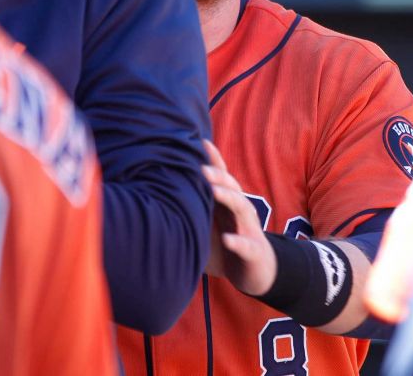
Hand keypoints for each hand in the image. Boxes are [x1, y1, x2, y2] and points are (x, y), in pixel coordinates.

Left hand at [203, 139, 276, 295]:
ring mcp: (248, 229)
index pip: (221, 176)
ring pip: (241, 207)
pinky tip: (227, 239)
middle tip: (200, 168)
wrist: (256, 271)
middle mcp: (240, 210)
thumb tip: (156, 194)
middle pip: (231, 186)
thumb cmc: (226, 242)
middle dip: (217, 175)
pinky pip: (246, 245)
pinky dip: (237, 241)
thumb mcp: (208, 222)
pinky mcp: (254, 251)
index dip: (213, 159)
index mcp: (227, 201)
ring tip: (213, 191)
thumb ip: (191, 207)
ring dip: (228, 198)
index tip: (200, 141)